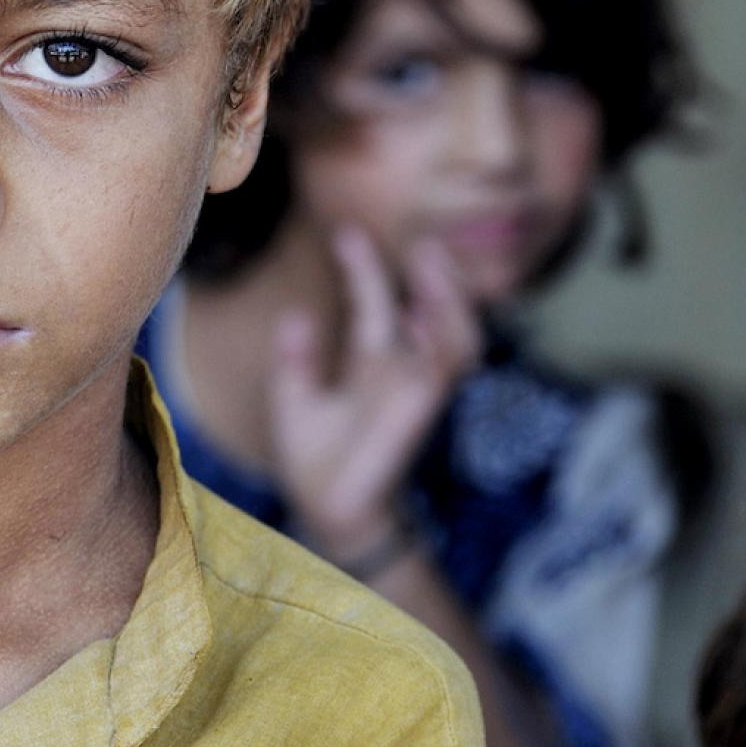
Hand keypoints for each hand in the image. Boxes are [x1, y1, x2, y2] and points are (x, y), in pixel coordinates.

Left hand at [262, 227, 479, 560]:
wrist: (328, 513)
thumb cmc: (316, 463)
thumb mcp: (295, 402)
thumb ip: (296, 360)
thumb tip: (293, 316)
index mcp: (370, 366)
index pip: (374, 306)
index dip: (363, 270)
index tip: (346, 233)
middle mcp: (400, 373)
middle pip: (428, 313)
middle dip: (429, 276)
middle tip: (420, 239)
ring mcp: (415, 391)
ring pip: (452, 335)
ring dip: (446, 298)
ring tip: (431, 260)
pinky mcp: (419, 409)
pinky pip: (443, 369)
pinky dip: (439, 338)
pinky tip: (425, 313)